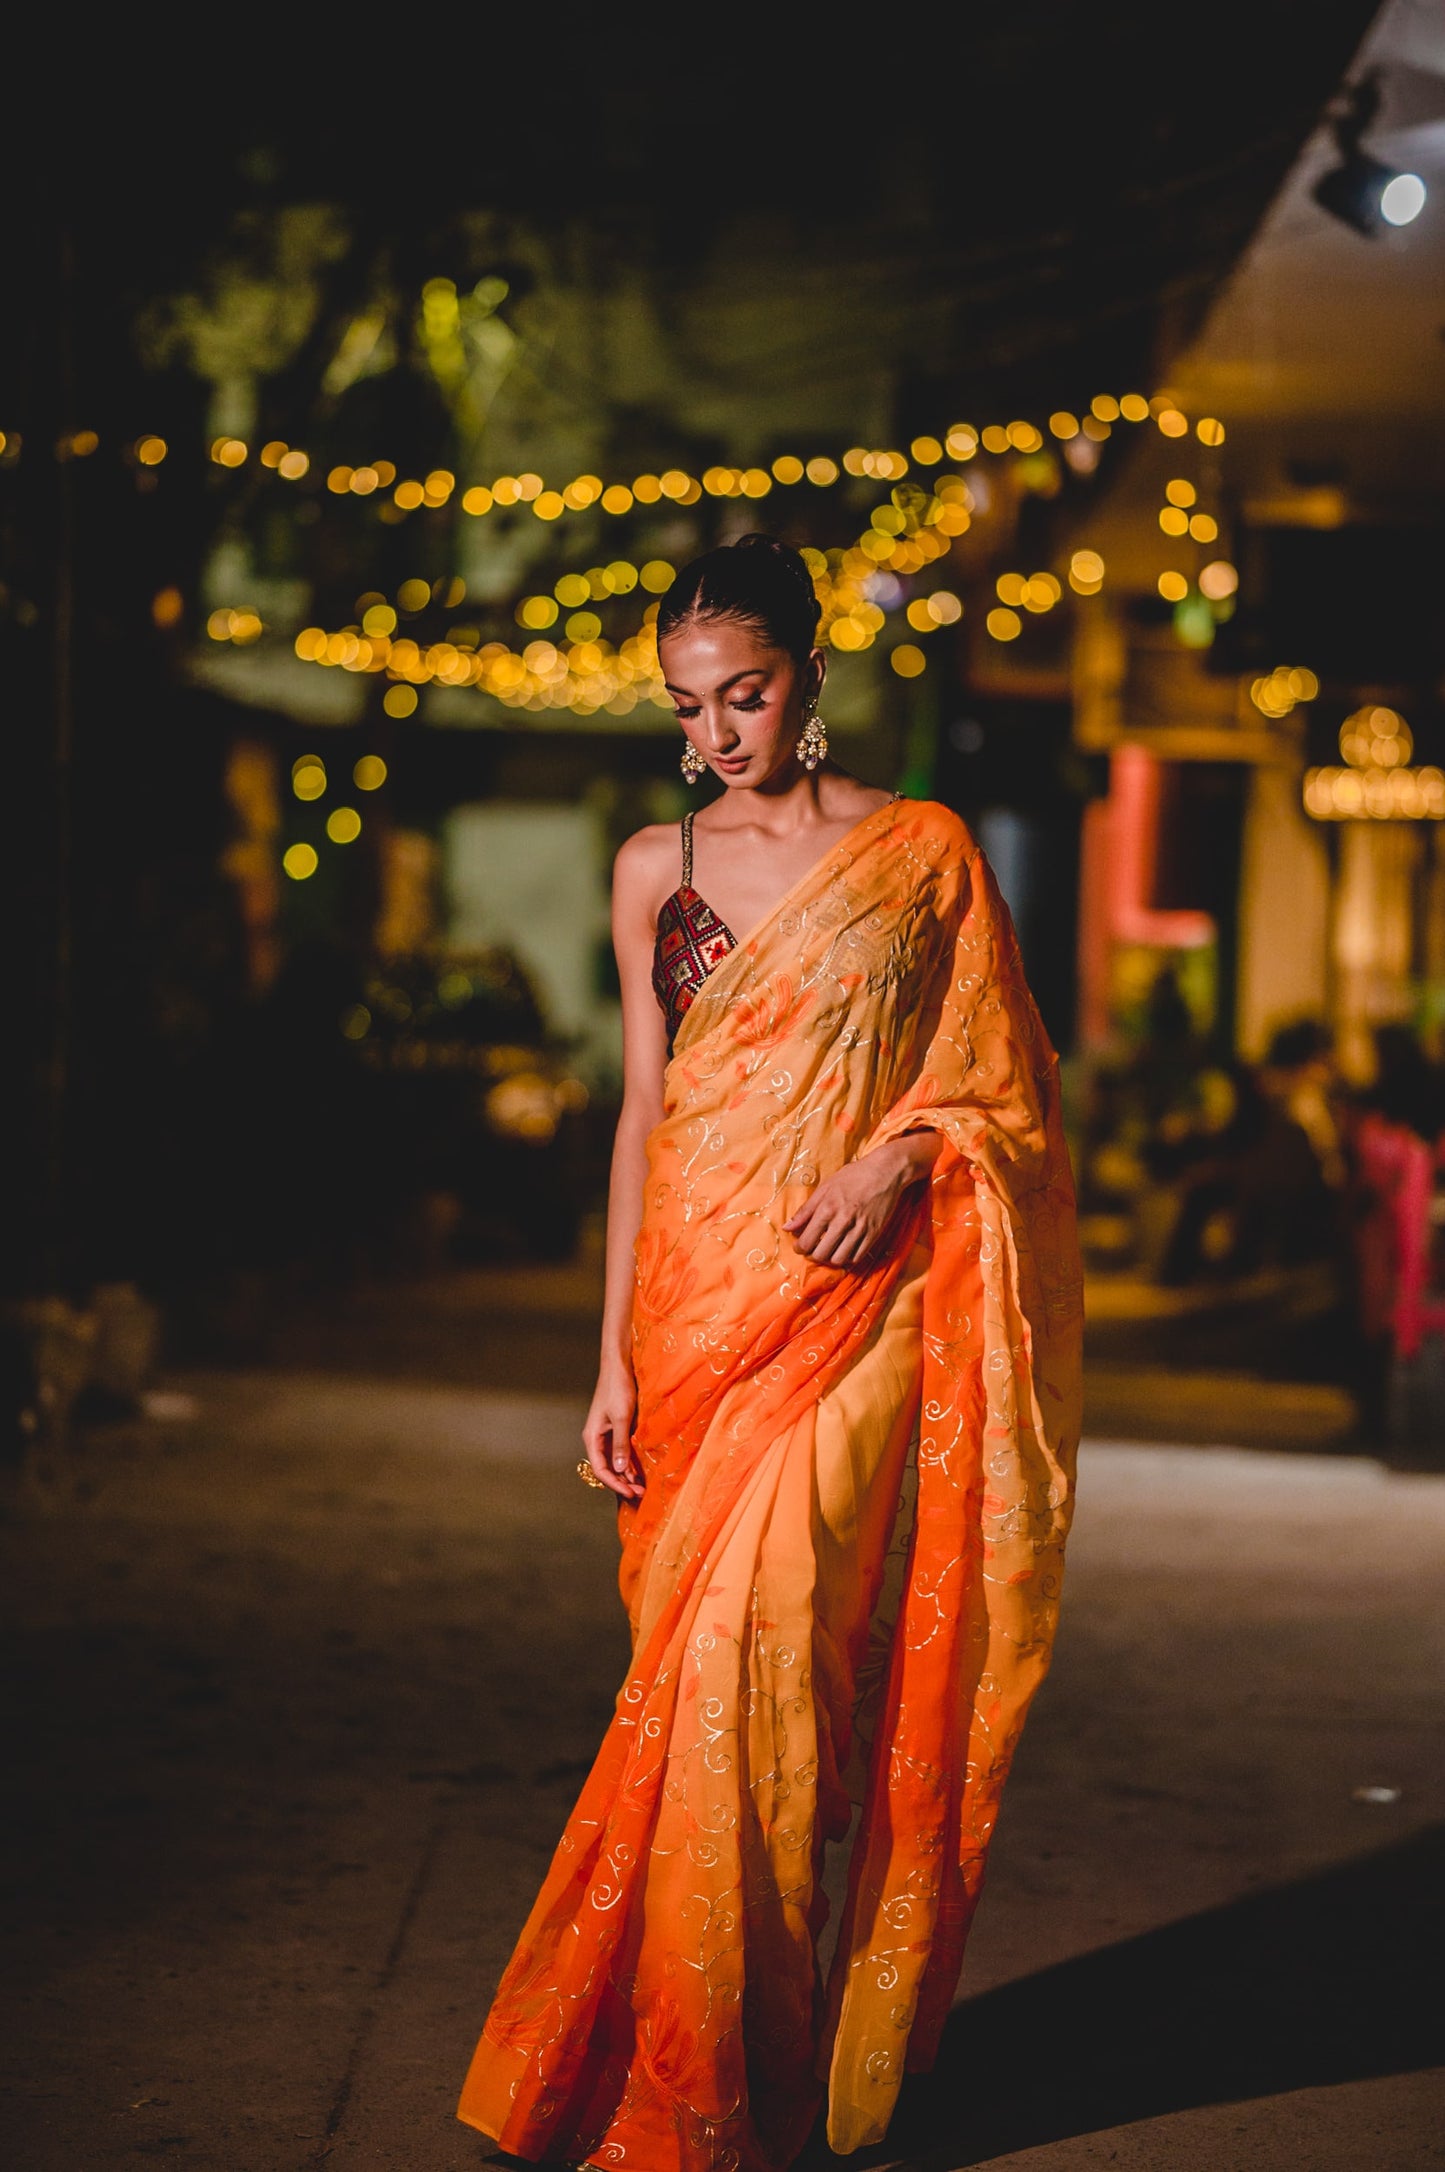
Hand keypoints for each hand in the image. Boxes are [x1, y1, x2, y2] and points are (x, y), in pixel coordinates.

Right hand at [582, 1362, 642, 1499]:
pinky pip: (621, 1452)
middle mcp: (596, 1439)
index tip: (630, 1493)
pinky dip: (629, 1463)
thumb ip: (621, 1444)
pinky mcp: (616, 1429)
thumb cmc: (618, 1388)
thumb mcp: (622, 1417)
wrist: (619, 1366)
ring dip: (626, 1475)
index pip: (600, 1469)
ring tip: (641, 1488)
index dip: (615, 1484)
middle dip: (621, 1483)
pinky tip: (640, 1471)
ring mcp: (606, 1434)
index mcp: (592, 1437)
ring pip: (614, 1462)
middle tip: (640, 1494)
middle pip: (606, 1469)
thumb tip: (621, 1470)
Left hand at [784, 1134, 938, 1268]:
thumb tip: (786, 1228)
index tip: (799, 1246)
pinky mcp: (874, 1233)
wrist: (885, 1171)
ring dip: (830, 1259)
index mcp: (827, 1208)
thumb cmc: (853, 1176)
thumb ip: (805, 1210)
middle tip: (813, 1250)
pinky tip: (844, 1249)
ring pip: (839, 1259)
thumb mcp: (825, 1188)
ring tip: (829, 1251)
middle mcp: (842, 1220)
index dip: (799, 1248)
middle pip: (821, 1254)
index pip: (807, 1241)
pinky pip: (857, 1256)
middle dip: (813, 1255)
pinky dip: (848, 1258)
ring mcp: (860, 1228)